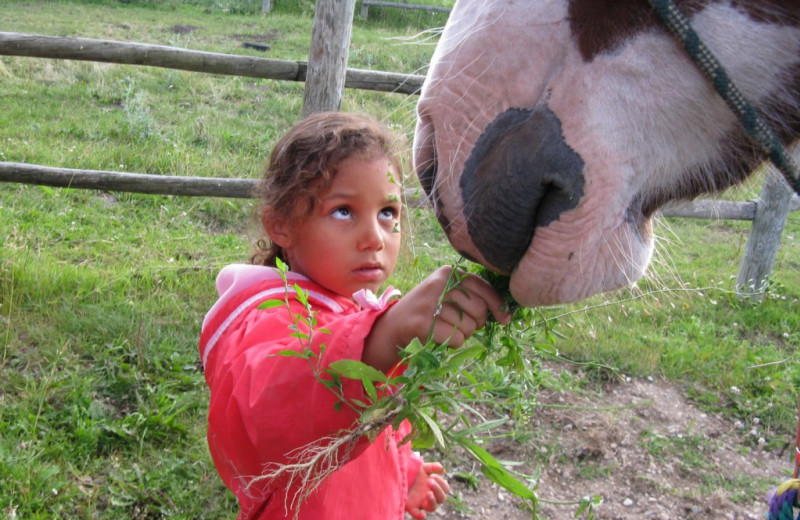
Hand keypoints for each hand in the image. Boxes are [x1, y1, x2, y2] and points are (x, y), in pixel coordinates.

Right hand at [364, 266, 510, 370]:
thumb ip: (473, 296)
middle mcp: (439, 284)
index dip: (498, 305)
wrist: (395, 324)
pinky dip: (454, 342)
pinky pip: (457, 339)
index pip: (483, 288)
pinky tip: (441, 336)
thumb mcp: (448, 294)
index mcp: (448, 272)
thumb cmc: (430, 310)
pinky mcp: (424, 323)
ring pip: (469, 327)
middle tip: (463, 325)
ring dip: (464, 334)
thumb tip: (506, 314)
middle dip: (477, 323)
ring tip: (446, 328)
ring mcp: (430, 303)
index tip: (505, 319)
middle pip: (479, 309)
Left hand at [406, 462, 449, 518]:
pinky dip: (420, 516)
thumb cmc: (414, 473)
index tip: (432, 476)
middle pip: (441, 498)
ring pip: (433, 507)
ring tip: (428, 493)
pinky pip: (418, 515)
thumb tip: (443, 470)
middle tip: (429, 481)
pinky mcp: (413, 507)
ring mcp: (422, 503)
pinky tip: (422, 514)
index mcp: (435, 487)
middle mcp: (431, 496)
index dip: (441, 482)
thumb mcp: (423, 468)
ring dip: (432, 501)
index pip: (445, 488)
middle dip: (437, 489)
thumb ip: (433, 467)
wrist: (401, 477)